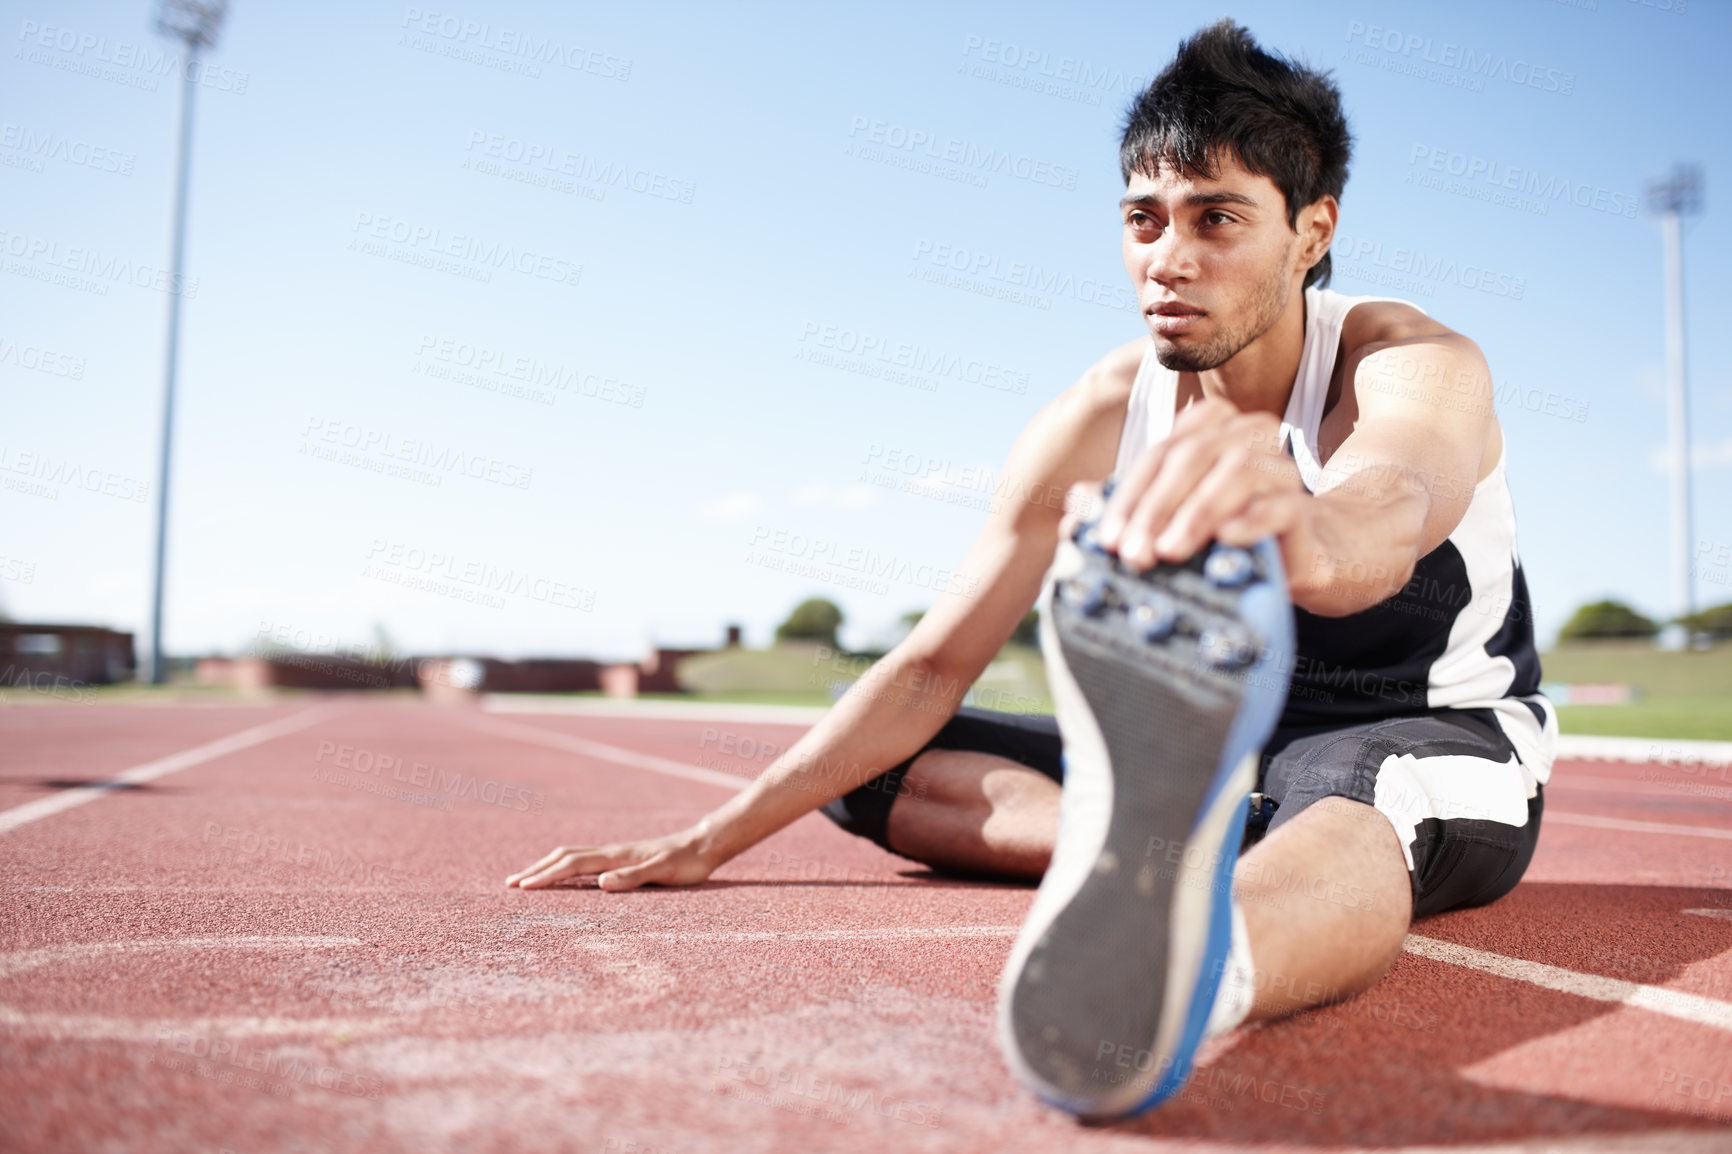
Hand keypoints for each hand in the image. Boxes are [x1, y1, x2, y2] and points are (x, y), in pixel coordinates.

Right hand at [506, 827, 716, 891]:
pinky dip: (564, 869)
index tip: (523, 887)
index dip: (546, 875)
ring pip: (572, 857)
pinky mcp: (621, 860)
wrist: (702, 845)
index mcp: (615, 856)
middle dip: (536, 870)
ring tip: (527, 880)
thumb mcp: (662, 872)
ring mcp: (614, 855)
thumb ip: (633, 878)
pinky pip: (584, 863)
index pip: (572, 865)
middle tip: (510, 884)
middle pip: (564, 857)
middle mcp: (610, 853)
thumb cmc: (685, 863)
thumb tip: (600, 884)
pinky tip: (563, 878)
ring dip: (547, 867)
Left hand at [1096, 397, 1308, 567]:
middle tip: (1133, 554)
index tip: (1107, 539)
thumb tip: (1072, 508)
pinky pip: (1279, 505)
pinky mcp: (1303, 505)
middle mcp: (1248, 434)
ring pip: (1238, 471)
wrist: (1299, 554)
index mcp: (1211, 426)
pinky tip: (1225, 540)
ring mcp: (1280, 466)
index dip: (1129, 495)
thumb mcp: (1172, 520)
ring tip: (1170, 551)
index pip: (1160, 452)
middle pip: (1193, 456)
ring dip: (1197, 513)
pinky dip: (1250, 521)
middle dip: (1156, 507)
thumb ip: (1127, 508)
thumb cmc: (1224, 531)